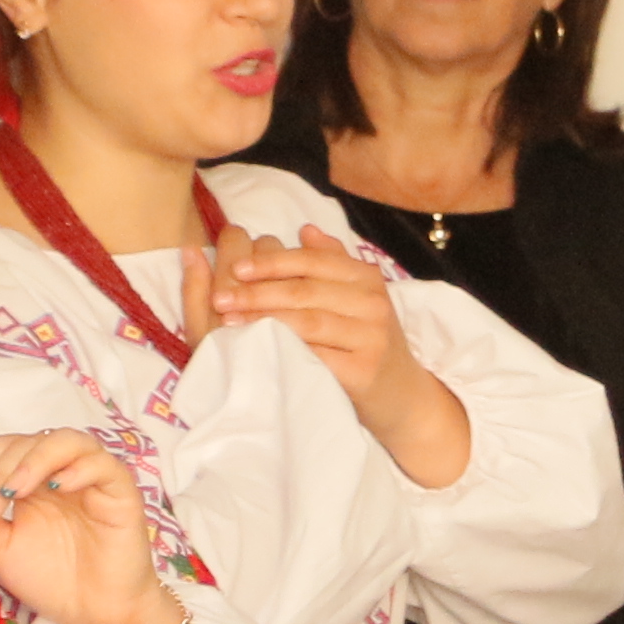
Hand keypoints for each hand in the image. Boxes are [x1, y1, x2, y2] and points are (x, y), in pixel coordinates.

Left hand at [0, 428, 173, 623]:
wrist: (91, 614)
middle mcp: (58, 472)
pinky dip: (77, 468)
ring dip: (32, 460)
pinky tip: (58, 487)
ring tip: (14, 492)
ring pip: (63, 440)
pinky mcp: (119, 491)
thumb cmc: (49, 580)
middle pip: (24, 442)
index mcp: (29, 481)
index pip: (1, 450)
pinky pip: (102, 463)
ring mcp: (90, 478)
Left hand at [195, 228, 468, 474]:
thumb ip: (332, 262)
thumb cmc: (366, 343)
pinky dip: (284, 350)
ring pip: (308, 321)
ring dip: (264, 319)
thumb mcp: (356, 298)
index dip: (272, 262)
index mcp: (365, 277)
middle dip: (257, 292)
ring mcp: (372, 336)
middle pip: (304, 290)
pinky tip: (258, 350)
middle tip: (221, 298)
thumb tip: (305, 229)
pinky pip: (317, 356)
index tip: (236, 269)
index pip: (312, 261)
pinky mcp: (364, 370)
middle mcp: (373, 301)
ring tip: (230, 321)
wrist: (402, 394)